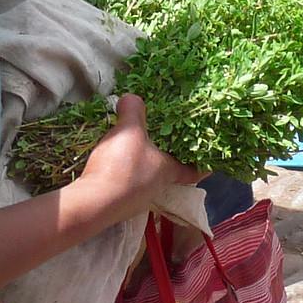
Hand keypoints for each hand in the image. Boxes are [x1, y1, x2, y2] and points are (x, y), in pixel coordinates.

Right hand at [80, 95, 200, 214]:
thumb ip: (133, 110)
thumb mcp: (129, 130)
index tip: (210, 159)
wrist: (92, 204)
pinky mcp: (118, 204)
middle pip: (169, 173)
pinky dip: (124, 173)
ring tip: (136, 148)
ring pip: (147, 179)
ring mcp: (136, 200)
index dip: (202, 165)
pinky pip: (126, 185)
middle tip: (166, 141)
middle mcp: (156, 187)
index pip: (194, 171)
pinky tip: (113, 163)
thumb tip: (131, 98)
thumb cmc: (121, 167)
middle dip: (168, 158)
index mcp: (167, 170)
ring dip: (144, 165)